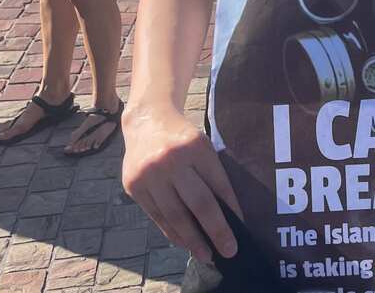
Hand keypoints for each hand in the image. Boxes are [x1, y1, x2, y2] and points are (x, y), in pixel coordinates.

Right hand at [121, 104, 240, 263]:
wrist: (147, 121)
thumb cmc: (183, 138)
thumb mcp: (202, 147)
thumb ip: (212, 175)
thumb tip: (228, 214)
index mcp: (196, 147)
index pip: (218, 184)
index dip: (231, 209)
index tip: (241, 228)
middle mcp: (171, 160)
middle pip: (198, 203)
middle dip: (216, 231)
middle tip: (229, 251)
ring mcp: (149, 174)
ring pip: (175, 216)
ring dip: (192, 240)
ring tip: (206, 254)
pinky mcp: (133, 185)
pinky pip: (157, 216)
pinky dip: (172, 232)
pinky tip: (184, 242)